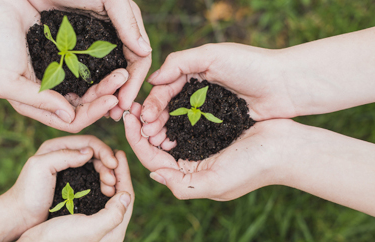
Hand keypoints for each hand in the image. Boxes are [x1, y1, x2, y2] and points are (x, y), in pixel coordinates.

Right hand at [0, 0, 150, 131]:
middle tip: (123, 81)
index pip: (71, 120)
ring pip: (90, 87)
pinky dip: (100, 67)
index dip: (93, 113)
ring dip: (106, 82)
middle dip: (105, 96)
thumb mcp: (7, 81)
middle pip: (85, 105)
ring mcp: (59, 74)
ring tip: (122, 72)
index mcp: (37, 104)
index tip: (112, 100)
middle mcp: (51, 93)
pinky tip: (113, 61)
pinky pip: (87, 67)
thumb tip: (69, 116)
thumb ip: (38, 101)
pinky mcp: (64, 55)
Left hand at [0, 135, 122, 233]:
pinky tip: (107, 191)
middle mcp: (65, 155)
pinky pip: (93, 178)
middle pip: (95, 153)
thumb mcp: (41, 167)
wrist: (20, 217)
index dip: (103, 151)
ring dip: (107, 174)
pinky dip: (102, 182)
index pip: (88, 141)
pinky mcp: (74, 184)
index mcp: (57, 146)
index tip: (113, 165)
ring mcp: (70, 169)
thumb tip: (89, 152)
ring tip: (111, 188)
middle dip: (107, 164)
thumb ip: (64, 155)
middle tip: (112, 180)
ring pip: (96, 166)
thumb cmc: (28, 193)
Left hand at [124, 102, 292, 199]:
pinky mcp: (210, 130)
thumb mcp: (216, 183)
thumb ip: (182, 185)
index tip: (126, 119)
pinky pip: (183, 121)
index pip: (153, 161)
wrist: (286, 148)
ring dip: (154, 119)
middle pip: (156, 147)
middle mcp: (191, 164)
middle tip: (131, 107)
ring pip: (167, 133)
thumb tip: (153, 175)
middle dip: (141, 129)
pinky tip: (165, 100)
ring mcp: (200, 147)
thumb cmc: (253, 167)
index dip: (136, 141)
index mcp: (189, 178)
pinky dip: (172, 113)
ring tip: (144, 103)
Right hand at [139, 43, 294, 136]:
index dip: (153, 102)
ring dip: (166, 131)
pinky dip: (183, 138)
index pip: (165, 89)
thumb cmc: (250, 65)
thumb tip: (153, 79)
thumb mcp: (213, 55)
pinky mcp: (219, 124)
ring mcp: (208, 110)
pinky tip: (174, 146)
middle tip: (146, 133)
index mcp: (193, 73)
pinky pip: (196, 132)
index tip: (144, 116)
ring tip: (156, 143)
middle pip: (169, 107)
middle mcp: (198, 92)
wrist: (286, 85)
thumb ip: (180, 62)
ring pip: (180, 122)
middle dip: (155, 120)